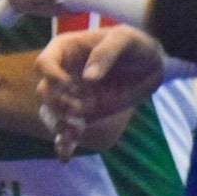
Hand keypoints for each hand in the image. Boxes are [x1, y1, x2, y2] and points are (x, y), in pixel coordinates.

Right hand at [35, 25, 163, 159]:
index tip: (70, 85)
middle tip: (77, 109)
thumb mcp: (125, 39)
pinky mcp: (85, 114)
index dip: (52, 76)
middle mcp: (63, 73)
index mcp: (66, 50)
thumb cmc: (135, 44)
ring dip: (58, 124)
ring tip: (75, 131)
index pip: (43, 63)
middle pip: (44, 91)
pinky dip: (64, 144)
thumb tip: (88, 78)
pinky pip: (68, 131)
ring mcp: (73, 96)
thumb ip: (106, 53)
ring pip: (51, 113)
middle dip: (56, 103)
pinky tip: (65, 156)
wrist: (153, 64)